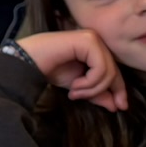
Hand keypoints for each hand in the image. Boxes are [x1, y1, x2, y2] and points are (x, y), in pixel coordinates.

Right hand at [13, 31, 128, 112]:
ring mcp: (93, 38)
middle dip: (100, 91)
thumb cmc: (47, 70)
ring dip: (91, 88)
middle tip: (77, 97)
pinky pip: (100, 68)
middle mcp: (96, 40)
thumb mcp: (77, 86)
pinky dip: (89, 82)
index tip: (120, 108)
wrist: (25, 62)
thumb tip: (116, 106)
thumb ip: (96, 93)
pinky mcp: (88, 40)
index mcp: (95, 49)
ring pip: (108, 71)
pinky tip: (73, 85)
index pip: (114, 70)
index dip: (119, 90)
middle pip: (114, 71)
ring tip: (73, 92)